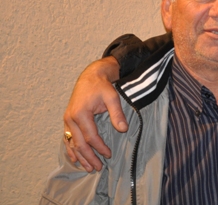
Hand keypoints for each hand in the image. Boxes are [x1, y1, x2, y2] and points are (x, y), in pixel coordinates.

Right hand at [63, 56, 126, 171]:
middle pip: (79, 143)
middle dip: (89, 157)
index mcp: (81, 113)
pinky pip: (67, 138)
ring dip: (79, 156)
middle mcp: (70, 118)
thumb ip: (117, 114)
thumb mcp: (112, 97)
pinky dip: (71, 149)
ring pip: (71, 143)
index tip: (108, 155)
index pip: (91, 137)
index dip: (100, 148)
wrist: (91, 76)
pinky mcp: (67, 120)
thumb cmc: (102, 86)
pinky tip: (74, 158)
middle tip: (98, 168)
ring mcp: (67, 120)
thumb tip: (123, 130)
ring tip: (88, 168)